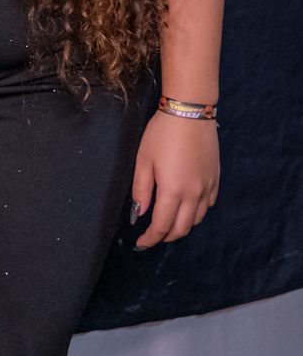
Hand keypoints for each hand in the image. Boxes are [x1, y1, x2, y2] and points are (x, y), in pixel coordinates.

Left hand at [132, 110, 219, 249]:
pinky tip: (187, 206)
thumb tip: (139, 214)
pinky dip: (196, 212)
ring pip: (196, 219)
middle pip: (182, 229)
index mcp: (173, 191)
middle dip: (166, 237)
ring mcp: (208, 187)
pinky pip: (208, 205)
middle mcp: (194, 194)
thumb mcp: (143, 160)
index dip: (150, 238)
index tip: (140, 244)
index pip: (162, 226)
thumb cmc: (162, 133)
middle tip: (153, 235)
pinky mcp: (216, 179)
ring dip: (182, 226)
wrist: (190, 112)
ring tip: (168, 222)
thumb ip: (141, 190)